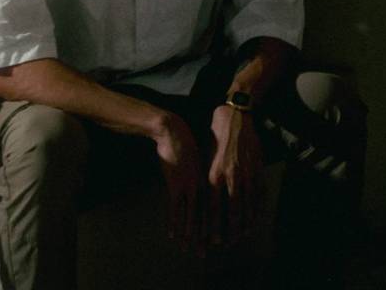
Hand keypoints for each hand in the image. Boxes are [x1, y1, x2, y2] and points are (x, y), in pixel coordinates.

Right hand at [154, 112, 203, 252]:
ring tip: (188, 248)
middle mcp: (201, 188)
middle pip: (203, 218)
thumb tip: (195, 183)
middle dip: (202, 237)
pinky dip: (174, 223)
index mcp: (207, 181)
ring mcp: (189, 188)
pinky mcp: (176, 185)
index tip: (212, 240)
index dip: (211, 227)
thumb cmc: (182, 142)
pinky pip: (176, 209)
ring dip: (189, 235)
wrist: (173, 132)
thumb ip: (196, 173)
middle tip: (203, 253)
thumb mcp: (194, 159)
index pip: (210, 210)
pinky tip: (173, 235)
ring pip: (190, 217)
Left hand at [206, 105, 263, 246]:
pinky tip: (255, 219)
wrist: (234, 117)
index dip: (213, 224)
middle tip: (228, 243)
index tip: (212, 239)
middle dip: (231, 230)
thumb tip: (201, 193)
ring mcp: (246, 174)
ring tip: (242, 236)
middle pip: (232, 211)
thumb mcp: (205, 156)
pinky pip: (259, 195)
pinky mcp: (257, 170)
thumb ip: (206, 175)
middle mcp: (231, 176)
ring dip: (245, 223)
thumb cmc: (215, 136)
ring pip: (248, 206)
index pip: (213, 206)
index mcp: (214, 173)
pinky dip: (257, 209)